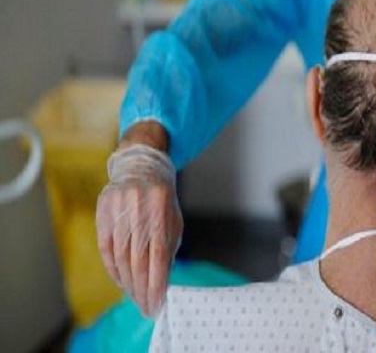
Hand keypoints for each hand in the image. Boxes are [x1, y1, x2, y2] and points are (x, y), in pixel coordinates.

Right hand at [96, 143, 182, 316]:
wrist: (141, 166)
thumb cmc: (162, 199)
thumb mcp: (173, 219)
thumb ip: (168, 247)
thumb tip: (162, 282)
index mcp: (161, 209)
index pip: (157, 256)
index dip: (156, 284)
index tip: (156, 304)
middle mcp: (138, 209)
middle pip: (137, 260)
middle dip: (141, 288)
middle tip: (144, 307)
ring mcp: (118, 209)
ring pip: (120, 256)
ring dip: (127, 282)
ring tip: (135, 297)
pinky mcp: (103, 211)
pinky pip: (105, 248)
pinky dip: (112, 268)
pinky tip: (121, 281)